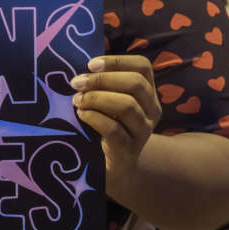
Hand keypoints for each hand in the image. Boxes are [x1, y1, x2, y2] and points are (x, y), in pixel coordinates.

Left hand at [70, 55, 160, 189]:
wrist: (117, 168)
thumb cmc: (109, 127)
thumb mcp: (111, 103)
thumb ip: (104, 84)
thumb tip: (82, 67)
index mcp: (148, 94)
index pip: (143, 67)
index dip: (117, 61)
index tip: (90, 64)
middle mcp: (151, 111)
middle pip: (135, 84)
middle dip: (102, 79)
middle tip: (77, 83)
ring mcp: (143, 131)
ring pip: (126, 105)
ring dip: (96, 98)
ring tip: (77, 100)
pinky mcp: (129, 150)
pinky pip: (113, 129)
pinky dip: (94, 117)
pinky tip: (81, 115)